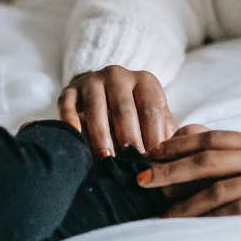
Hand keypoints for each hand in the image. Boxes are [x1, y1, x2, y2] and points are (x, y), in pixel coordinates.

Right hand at [58, 65, 176, 157]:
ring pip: (96, 108)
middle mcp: (118, 75)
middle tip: (131, 165)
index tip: (153, 162)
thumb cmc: (137, 119)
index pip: (151, 110)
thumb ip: (167, 135)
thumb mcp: (156, 121)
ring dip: (101, 136)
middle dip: (128, 139)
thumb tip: (173, 159)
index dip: (153, 138)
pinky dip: (70, 121)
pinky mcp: (70, 90)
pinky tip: (77, 138)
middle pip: (124, 109)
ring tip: (107, 161)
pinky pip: (67, 104)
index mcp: (145, 81)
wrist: (102, 100)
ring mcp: (92, 81)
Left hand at [136, 129, 240, 216]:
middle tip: (140, 177)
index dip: (180, 143)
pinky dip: (214, 218)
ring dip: (184, 200)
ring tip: (158, 212)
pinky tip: (195, 227)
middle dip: (169, 168)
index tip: (154, 150)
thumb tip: (224, 156)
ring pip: (218, 187)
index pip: (213, 137)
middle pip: (206, 159)